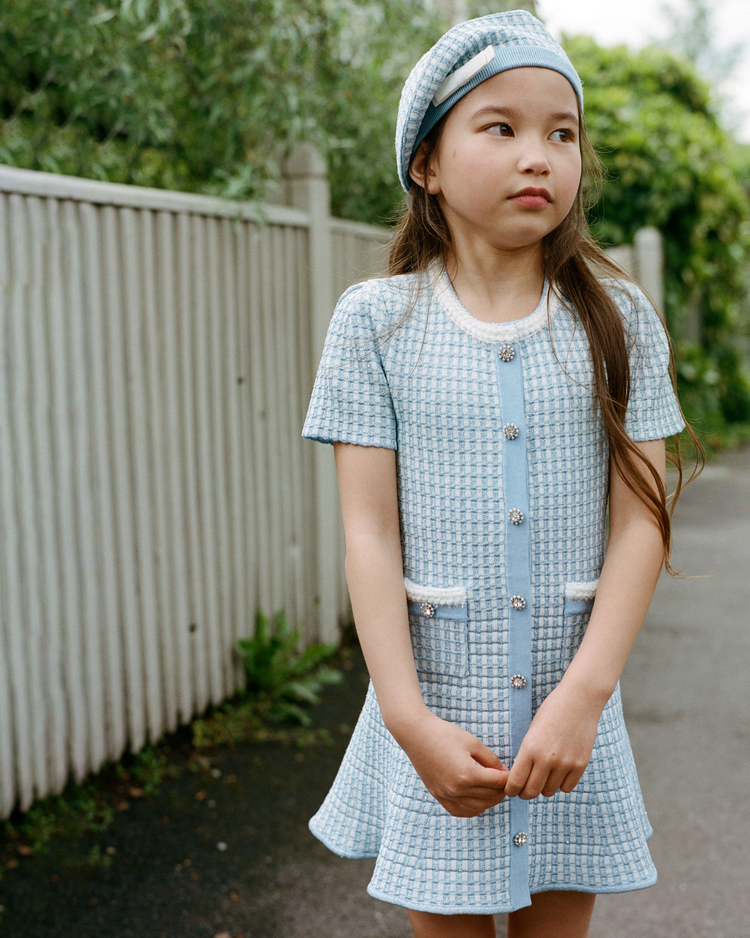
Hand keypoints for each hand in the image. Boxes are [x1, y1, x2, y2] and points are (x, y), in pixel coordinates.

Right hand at [391, 710, 508, 817]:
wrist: (416, 734)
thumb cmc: (444, 734)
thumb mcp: (472, 742)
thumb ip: (491, 759)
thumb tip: (503, 772)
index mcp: (468, 774)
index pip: (497, 782)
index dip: (508, 778)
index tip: (514, 774)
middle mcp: (457, 789)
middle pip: (489, 796)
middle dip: (502, 789)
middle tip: (507, 782)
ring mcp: (446, 794)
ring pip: (477, 806)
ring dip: (490, 801)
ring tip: (497, 792)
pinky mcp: (437, 794)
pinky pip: (458, 810)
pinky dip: (471, 811)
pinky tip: (480, 806)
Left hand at [504, 683, 601, 799]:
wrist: (579, 700)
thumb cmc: (551, 712)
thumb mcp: (532, 730)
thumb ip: (527, 754)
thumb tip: (521, 777)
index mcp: (530, 748)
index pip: (516, 782)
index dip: (511, 790)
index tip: (511, 790)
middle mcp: (547, 759)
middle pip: (531, 792)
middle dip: (525, 793)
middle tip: (525, 789)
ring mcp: (565, 763)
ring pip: (549, 792)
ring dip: (544, 788)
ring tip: (544, 776)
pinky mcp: (580, 765)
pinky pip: (566, 788)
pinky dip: (561, 784)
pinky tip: (559, 773)